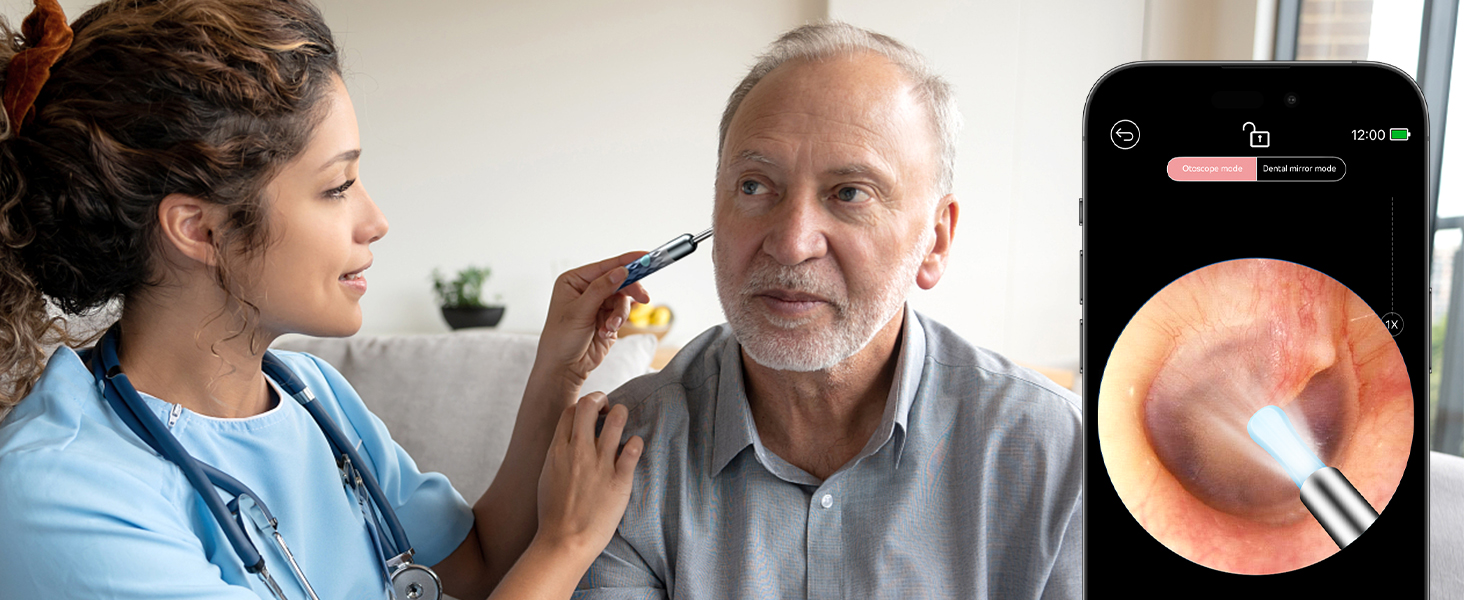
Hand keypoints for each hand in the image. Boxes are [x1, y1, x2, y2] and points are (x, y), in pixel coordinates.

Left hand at [534, 252, 651, 391]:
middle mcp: (586, 290)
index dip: (626, 262)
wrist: (564, 367)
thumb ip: (601, 289)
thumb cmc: (561, 339)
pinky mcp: (607, 318)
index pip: (604, 267)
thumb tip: (620, 271)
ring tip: (610, 327)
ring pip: (623, 299)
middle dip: (629, 292)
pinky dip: (618, 322)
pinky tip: (606, 332)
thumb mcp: (580, 311)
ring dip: (620, 314)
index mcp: (574, 281)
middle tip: (643, 298)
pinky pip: (622, 313)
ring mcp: (598, 304)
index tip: (645, 258)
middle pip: (619, 281)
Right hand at [535, 392, 643, 560]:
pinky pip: (633, 448)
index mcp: (557, 450)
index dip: (584, 405)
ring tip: (623, 425)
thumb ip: (558, 455)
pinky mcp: (619, 480)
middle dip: (602, 400)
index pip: (570, 410)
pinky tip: (634, 448)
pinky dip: (636, 442)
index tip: (593, 413)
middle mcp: (578, 452)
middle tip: (609, 410)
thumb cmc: (554, 514)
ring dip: (622, 414)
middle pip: (589, 405)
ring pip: (616, 419)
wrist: (564, 542)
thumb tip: (568, 441)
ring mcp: (599, 465)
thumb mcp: (547, 476)